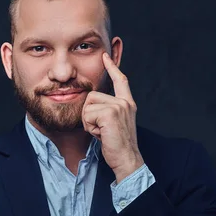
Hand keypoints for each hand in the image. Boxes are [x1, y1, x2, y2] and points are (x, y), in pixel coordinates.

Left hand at [82, 52, 143, 182]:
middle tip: (101, 129)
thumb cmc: (117, 145)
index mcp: (127, 103)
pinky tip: (101, 135)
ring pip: (88, 105)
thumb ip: (106, 111)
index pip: (120, 80)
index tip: (105, 56)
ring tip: (102, 132)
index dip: (112, 66)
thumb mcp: (113, 123)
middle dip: (89, 115)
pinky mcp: (110, 113)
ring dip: (89, 122)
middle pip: (92, 96)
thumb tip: (90, 104)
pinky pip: (88, 115)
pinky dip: (90, 128)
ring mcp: (119, 107)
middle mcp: (125, 102)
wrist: (127, 160)